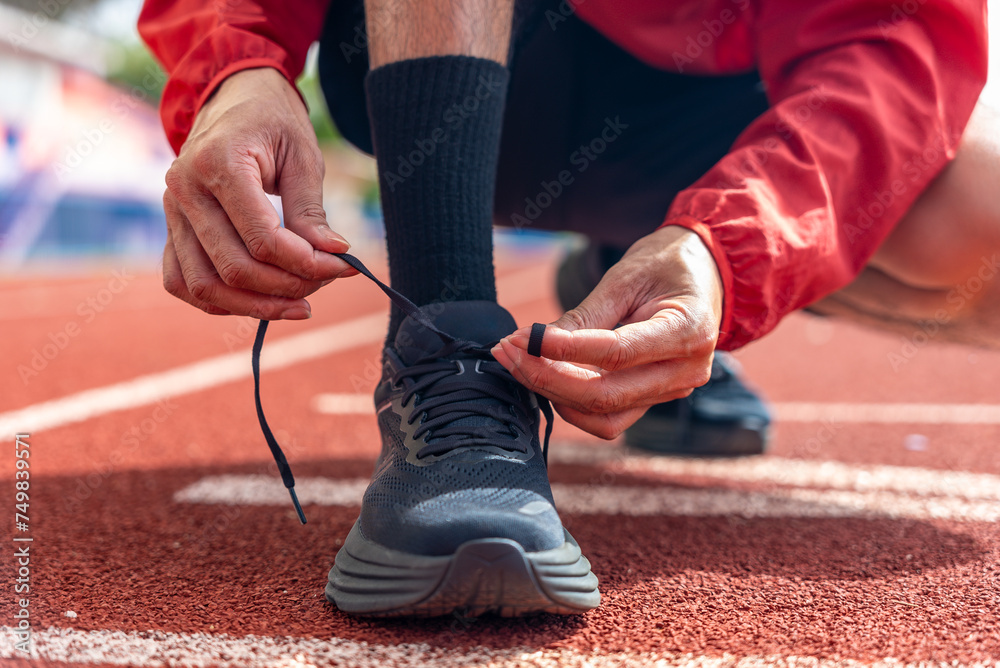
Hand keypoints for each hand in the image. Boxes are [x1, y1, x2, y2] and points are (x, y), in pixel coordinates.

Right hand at [162, 68, 355, 318]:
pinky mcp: (171, 228)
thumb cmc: (273, 123)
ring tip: (299, 303)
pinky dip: (220, 301)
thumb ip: (311, 211)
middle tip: (327, 281)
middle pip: (234, 268)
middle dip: (287, 286)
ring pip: (204, 285)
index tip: (343, 266)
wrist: (233, 99)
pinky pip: (182, 281)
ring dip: (255, 306)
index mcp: (218, 163)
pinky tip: (260, 301)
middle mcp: (184, 190)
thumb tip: (333, 257)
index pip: (262, 238)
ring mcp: (170, 212)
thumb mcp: (303, 156)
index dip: (306, 263)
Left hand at [491, 226, 723, 438]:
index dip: (564, 350)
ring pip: (604, 415)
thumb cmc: (665, 266)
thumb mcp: (625, 277)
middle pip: (606, 395)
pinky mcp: (654, 398)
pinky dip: (571, 403)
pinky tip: (544, 375)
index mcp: (689, 330)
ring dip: (554, 394)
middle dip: (547, 377)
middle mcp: (687, 371)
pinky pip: (609, 417)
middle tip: (508, 351)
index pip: (617, 352)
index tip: (524, 337)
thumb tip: (534, 341)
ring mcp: (673, 391)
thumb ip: (584, 315)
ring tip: (518, 362)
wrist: (704, 274)